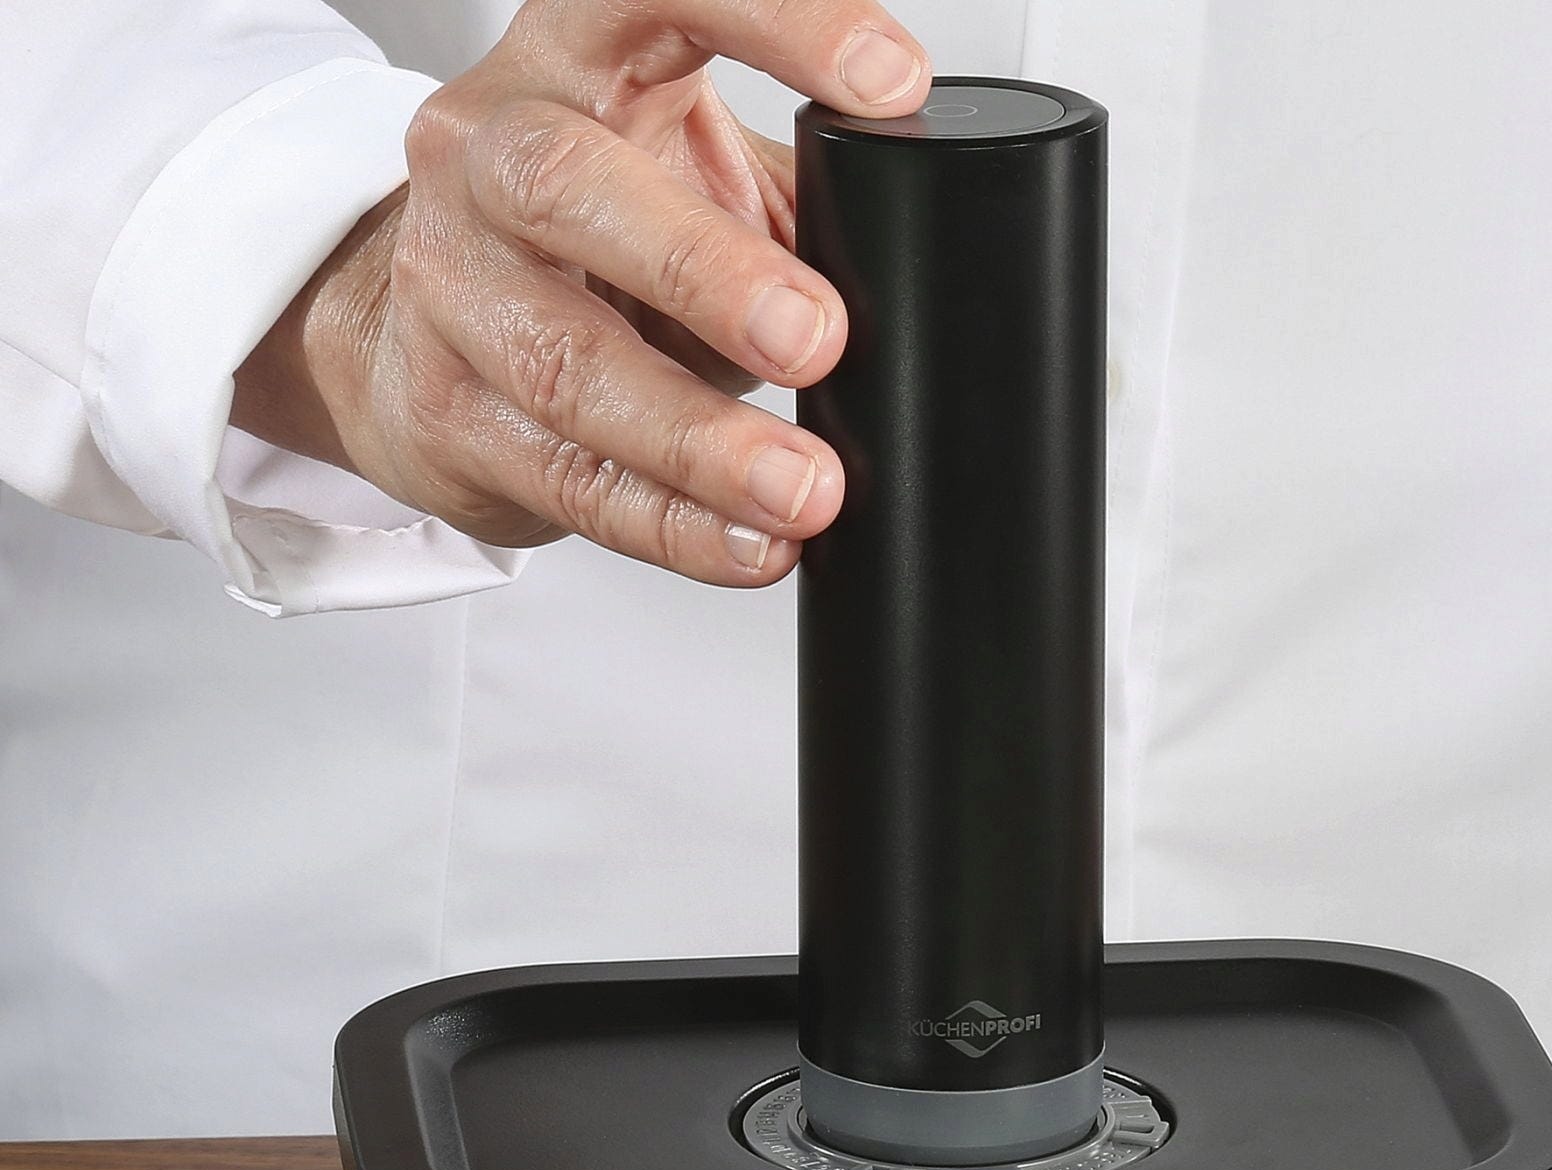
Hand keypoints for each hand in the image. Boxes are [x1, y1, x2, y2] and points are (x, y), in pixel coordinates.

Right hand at [233, 0, 931, 585]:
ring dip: (701, 442)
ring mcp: (451, 287)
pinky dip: (675, 526)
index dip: (777, 22)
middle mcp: (487, 152)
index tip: (892, 84)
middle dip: (705, 270)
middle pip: (571, 188)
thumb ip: (792, 196)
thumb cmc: (596, 239)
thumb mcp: (689, 172)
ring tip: (807, 490)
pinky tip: (753, 545)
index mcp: (575, 57)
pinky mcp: (446, 412)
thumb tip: (928, 260)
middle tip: (819, 338)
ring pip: (570, 367)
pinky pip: (571, 481)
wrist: (434, 336)